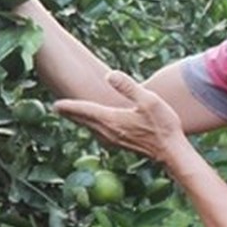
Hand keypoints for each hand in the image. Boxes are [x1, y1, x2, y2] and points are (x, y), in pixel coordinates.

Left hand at [53, 70, 185, 162]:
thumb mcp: (148, 100)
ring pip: (90, 128)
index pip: (85, 111)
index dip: (69, 107)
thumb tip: (109, 74)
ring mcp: (113, 140)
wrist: (171, 152)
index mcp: (112, 120)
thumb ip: (128, 87)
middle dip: (70, 113)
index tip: (55, 105)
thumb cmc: (163, 125)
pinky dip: (91, 127)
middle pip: (84, 121)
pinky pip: (99, 134)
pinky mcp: (120, 144)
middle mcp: (108, 132)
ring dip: (80, 121)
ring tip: (72, 114)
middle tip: (56, 108)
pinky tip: (94, 126)